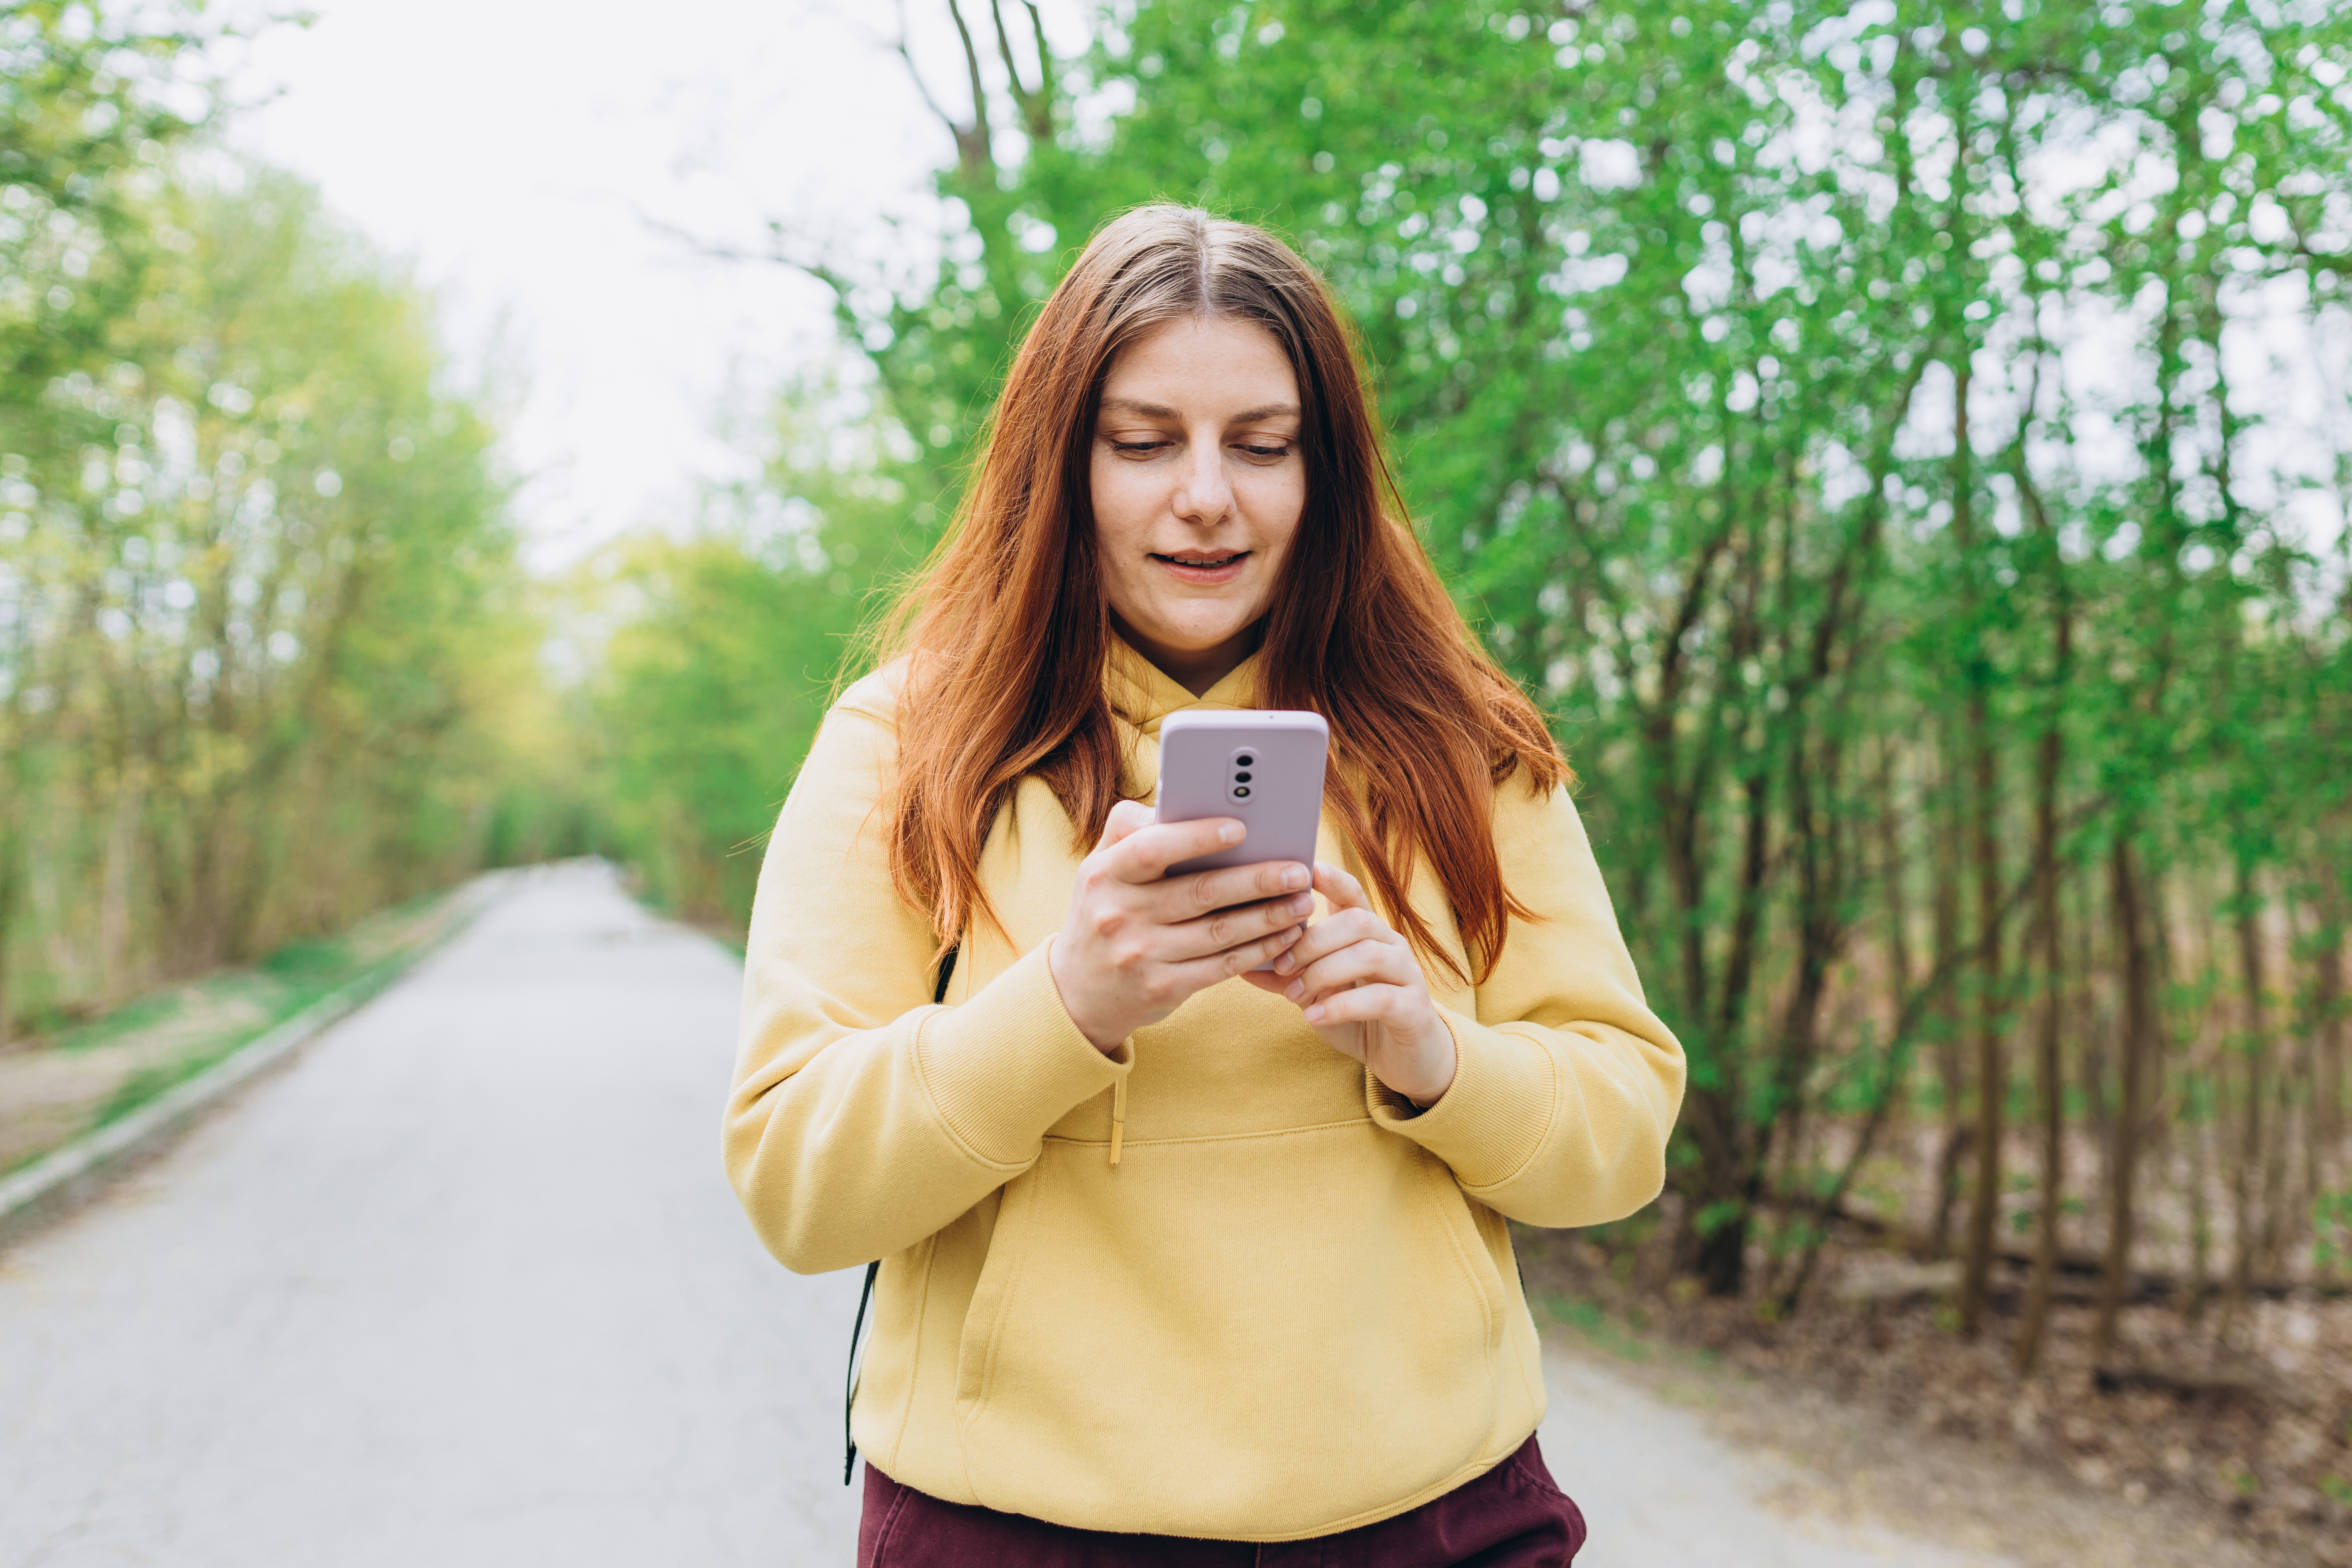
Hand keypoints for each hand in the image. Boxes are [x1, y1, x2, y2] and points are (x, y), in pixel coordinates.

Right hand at [1049, 801, 1315, 1051]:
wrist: (1077, 992)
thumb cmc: (1103, 912)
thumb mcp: (1098, 868)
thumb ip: (1131, 831)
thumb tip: (1174, 799)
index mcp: (1105, 874)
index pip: (1153, 848)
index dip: (1198, 837)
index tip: (1241, 828)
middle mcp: (1119, 914)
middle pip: (1200, 892)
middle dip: (1257, 880)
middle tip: (1297, 870)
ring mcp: (1140, 955)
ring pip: (1219, 932)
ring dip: (1269, 917)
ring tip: (1302, 903)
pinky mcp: (1161, 989)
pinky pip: (1221, 966)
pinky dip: (1258, 950)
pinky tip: (1283, 937)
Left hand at [1242, 862, 1456, 1106]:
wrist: (1402, 1059)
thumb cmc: (1356, 1018)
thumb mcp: (1315, 994)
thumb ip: (1285, 977)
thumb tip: (1241, 963)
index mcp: (1366, 932)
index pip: (1351, 892)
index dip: (1330, 878)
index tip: (1303, 871)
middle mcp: (1391, 944)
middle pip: (1356, 921)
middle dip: (1313, 940)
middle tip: (1282, 965)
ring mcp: (1407, 973)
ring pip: (1368, 954)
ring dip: (1323, 972)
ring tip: (1294, 994)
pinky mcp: (1414, 1008)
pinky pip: (1379, 998)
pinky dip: (1341, 1005)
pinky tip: (1314, 1016)